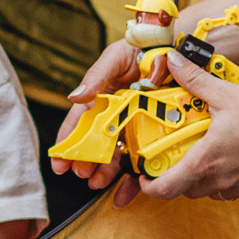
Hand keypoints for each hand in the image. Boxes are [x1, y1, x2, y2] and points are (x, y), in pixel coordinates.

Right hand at [50, 38, 172, 209]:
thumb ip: (97, 76)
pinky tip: (125, 190)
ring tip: (97, 183)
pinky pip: (143, 158)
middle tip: (81, 174)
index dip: (68, 142)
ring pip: (116, 154)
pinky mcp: (155, 134)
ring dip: (105, 171)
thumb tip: (75, 96)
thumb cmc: (143, 48)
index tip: (59, 162)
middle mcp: (116, 114)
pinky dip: (133, 177)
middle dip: (85, 161)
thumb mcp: (116, 57)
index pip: (80, 123)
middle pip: (96, 143)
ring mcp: (135, 126)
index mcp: (102, 98)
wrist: (180, 49)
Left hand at [137, 55, 238, 201]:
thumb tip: (171, 61)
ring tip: (211, 150)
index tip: (143, 176)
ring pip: (211, 190)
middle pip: (187, 189)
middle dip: (179, 174)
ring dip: (205, 175)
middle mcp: (221, 181)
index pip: (165, 189)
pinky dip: (230, 175)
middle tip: (179, 153)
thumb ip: (194, 79)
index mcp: (206, 161)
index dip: (149, 187)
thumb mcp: (226, 92)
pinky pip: (236, 188)